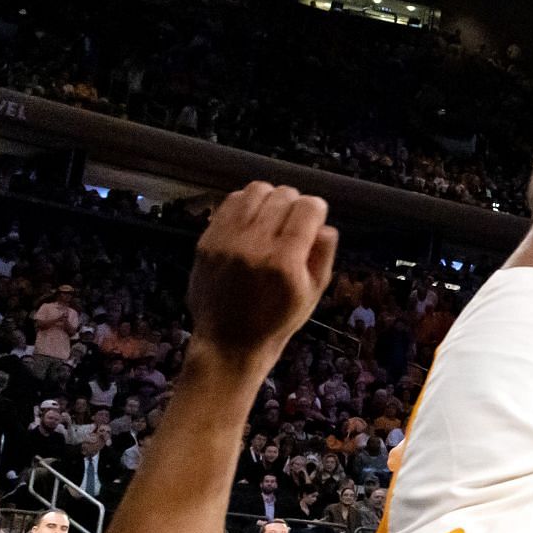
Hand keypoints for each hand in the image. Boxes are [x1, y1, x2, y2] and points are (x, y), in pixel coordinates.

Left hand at [187, 184, 338, 359]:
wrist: (228, 341)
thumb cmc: (276, 320)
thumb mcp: (314, 294)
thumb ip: (324, 254)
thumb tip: (325, 225)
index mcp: (285, 261)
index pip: (308, 207)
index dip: (317, 210)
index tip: (314, 222)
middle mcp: (255, 245)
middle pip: (284, 195)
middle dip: (295, 204)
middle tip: (293, 224)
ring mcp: (227, 241)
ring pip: (256, 191)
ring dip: (270, 199)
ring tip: (271, 218)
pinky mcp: (207, 240)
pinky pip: (230, 202)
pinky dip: (246, 205)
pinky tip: (250, 222)